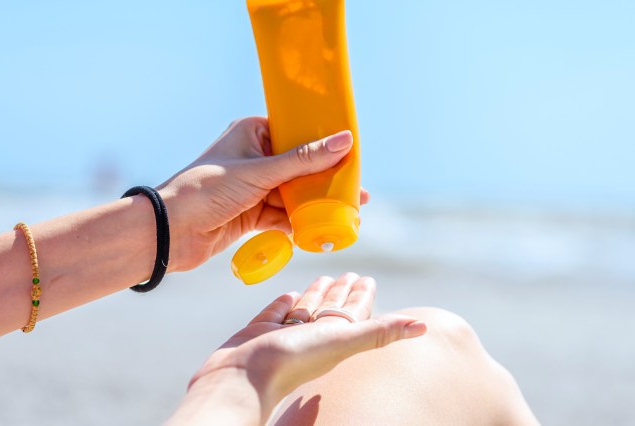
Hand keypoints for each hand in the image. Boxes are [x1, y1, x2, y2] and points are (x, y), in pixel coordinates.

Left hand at [157, 117, 369, 271]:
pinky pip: (283, 213)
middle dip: (325, 178)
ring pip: (293, 192)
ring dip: (315, 202)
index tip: (352, 151)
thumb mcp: (260, 172)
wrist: (171, 231)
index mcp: (252, 132)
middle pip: (299, 165)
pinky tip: (320, 227)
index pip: (296, 131)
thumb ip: (303, 161)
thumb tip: (344, 141)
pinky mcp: (252, 213)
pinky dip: (298, 221)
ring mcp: (253, 186)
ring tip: (347, 210)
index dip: (323, 141)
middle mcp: (254, 156)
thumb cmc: (208, 189)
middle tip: (356, 187)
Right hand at [167, 273, 426, 424]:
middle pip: (332, 310)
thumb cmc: (293, 362)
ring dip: (316, 295)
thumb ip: (380, 332)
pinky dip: (284, 303)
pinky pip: (277, 313)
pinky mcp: (259, 333)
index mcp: (334, 338)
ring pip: (305, 311)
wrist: (240, 380)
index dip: (362, 296)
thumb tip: (425, 327)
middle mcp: (312, 338)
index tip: (368, 279)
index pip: (354, 312)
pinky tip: (289, 294)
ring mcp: (284, 336)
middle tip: (351, 273)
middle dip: (341, 292)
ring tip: (323, 278)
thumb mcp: (342, 342)